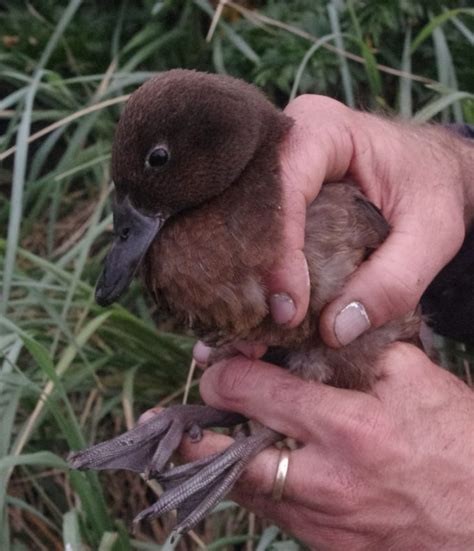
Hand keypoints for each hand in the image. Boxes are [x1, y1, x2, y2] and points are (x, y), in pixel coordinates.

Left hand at [177, 344, 473, 549]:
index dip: (224, 373)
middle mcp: (324, 480)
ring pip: (241, 491)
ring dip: (213, 463)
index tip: (214, 363)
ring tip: (190, 441)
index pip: (257, 393)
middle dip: (195, 431)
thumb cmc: (461, 452)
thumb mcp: (419, 383)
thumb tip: (323, 331)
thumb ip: (364, 350)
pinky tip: (245, 468)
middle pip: (229, 456)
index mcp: (347, 428)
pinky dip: (252, 488)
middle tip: (174, 417)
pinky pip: (271, 513)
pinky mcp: (325, 547)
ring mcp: (321, 522)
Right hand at [268, 95, 473, 345]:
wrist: (428, 170)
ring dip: (247, 270)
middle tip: (267, 319)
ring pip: (239, 219)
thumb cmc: (432, 190)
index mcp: (324, 130)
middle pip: (247, 204)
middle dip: (253, 264)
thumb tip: (335, 331)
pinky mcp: (269, 191)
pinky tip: (264, 299)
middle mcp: (284, 141)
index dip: (280, 253)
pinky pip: (248, 228)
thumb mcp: (432, 235)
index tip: (288, 310)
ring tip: (261, 317)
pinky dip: (254, 266)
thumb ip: (394, 282)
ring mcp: (271, 165)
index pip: (284, 189)